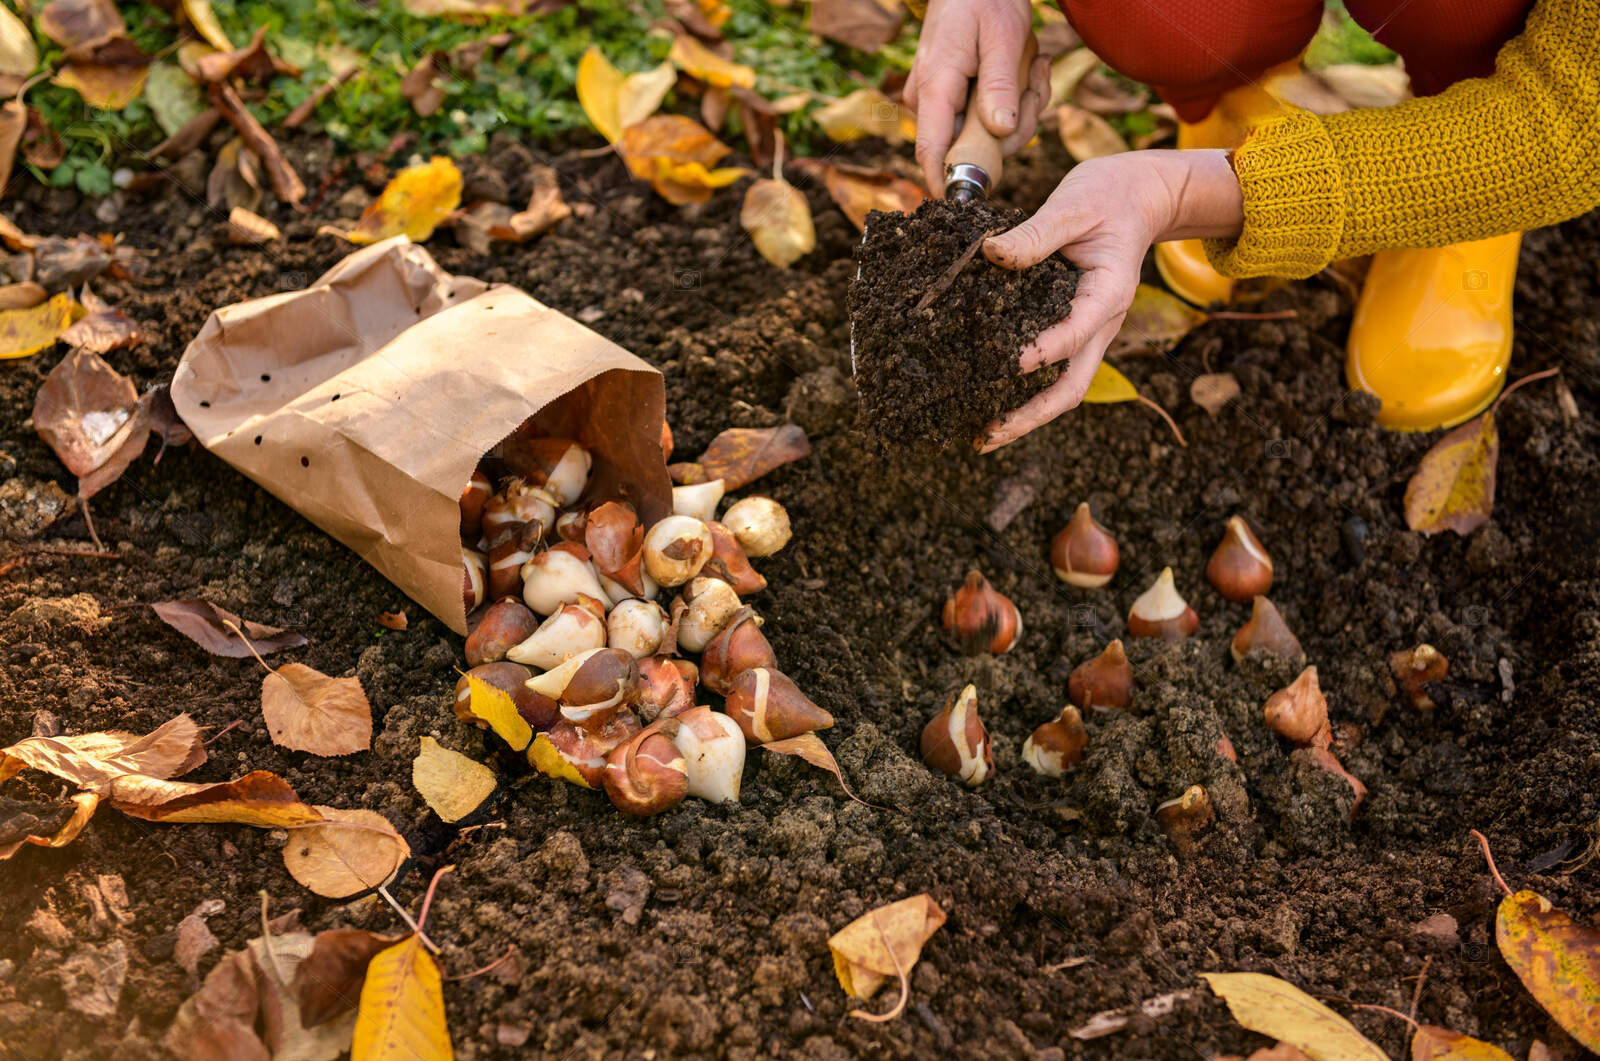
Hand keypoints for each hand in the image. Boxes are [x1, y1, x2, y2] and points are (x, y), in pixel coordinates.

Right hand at [903, 0, 1045, 192]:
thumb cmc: (985, 0)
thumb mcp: (1001, 37)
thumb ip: (999, 85)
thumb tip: (1000, 132)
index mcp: (936, 87)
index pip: (931, 151)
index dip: (947, 183)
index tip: (969, 205)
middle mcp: (931, 101)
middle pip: (973, 147)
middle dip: (1016, 125)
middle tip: (1037, 77)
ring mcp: (942, 102)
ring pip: (988, 134)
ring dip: (1023, 107)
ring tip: (1034, 63)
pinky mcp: (955, 100)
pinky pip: (989, 118)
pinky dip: (1017, 100)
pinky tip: (1028, 66)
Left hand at [976, 149, 1244, 451]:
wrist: (1137, 197)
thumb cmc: (1107, 196)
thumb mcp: (1072, 205)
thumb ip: (1034, 234)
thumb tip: (991, 253)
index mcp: (1108, 294)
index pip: (1073, 334)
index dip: (1039, 352)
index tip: (1005, 363)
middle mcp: (1101, 324)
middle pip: (1071, 387)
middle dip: (1030, 417)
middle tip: (987, 438)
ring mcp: (1089, 332)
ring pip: (1063, 388)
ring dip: (1026, 415)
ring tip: (983, 434)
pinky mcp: (1074, 329)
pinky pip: (1052, 369)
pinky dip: (1024, 390)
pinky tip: (988, 395)